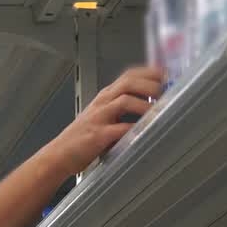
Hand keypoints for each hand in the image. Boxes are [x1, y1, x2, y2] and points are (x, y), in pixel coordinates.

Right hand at [40, 65, 164, 175]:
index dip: (148, 72)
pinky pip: (120, 128)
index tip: (166, 74)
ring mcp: (99, 118)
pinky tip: (145, 130)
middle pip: (129, 82)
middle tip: (167, 89)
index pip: (128, 75)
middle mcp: (102, 103)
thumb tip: (151, 109)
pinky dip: (135, 129)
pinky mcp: (98, 135)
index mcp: (105, 97)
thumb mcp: (101, 117)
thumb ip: (121, 111)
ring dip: (145, 104)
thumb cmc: (82, 138)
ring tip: (159, 109)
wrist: (59, 154)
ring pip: (125, 100)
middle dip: (150, 84)